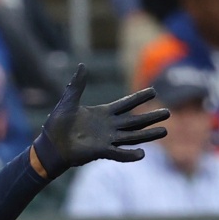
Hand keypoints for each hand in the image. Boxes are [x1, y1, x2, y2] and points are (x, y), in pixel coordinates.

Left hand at [32, 63, 169, 177]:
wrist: (50, 143)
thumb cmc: (57, 124)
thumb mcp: (68, 101)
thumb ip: (77, 85)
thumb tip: (82, 65)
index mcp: (102, 113)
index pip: (125, 104)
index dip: (139, 98)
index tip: (154, 91)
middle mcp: (108, 126)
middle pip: (134, 121)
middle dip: (151, 116)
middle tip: (168, 112)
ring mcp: (107, 139)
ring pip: (132, 136)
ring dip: (148, 135)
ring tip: (165, 131)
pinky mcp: (101, 151)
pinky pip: (118, 153)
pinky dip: (130, 155)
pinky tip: (142, 153)